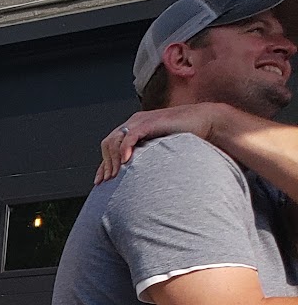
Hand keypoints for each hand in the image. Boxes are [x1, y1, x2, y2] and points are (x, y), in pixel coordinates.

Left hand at [96, 104, 227, 183]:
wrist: (204, 121)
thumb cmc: (185, 138)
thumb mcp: (159, 151)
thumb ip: (146, 160)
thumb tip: (139, 182)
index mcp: (134, 129)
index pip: (110, 148)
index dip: (104, 165)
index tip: (100, 183)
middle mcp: (133, 123)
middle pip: (108, 145)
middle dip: (106, 165)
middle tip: (108, 182)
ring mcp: (140, 121)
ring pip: (114, 141)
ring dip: (113, 160)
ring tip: (116, 176)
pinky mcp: (149, 122)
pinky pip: (130, 135)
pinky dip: (125, 148)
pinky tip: (126, 161)